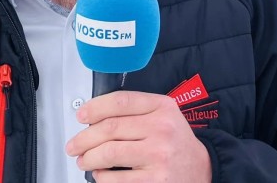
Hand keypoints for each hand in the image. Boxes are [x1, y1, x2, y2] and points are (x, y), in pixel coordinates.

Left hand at [65, 90, 211, 181]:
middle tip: (74, 145)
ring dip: (88, 158)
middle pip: (110, 128)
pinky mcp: (156, 181)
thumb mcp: (163, 115)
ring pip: (109, 153)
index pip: (121, 101)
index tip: (81, 115)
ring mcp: (159, 156)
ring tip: (84, 160)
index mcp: (162, 108)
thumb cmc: (175, 142)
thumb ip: (135, 110)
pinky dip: (101, 177)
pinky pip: (116, 179)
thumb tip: (93, 117)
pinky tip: (100, 174)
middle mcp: (162, 129)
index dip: (95, 107)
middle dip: (84, 138)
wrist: (202, 169)